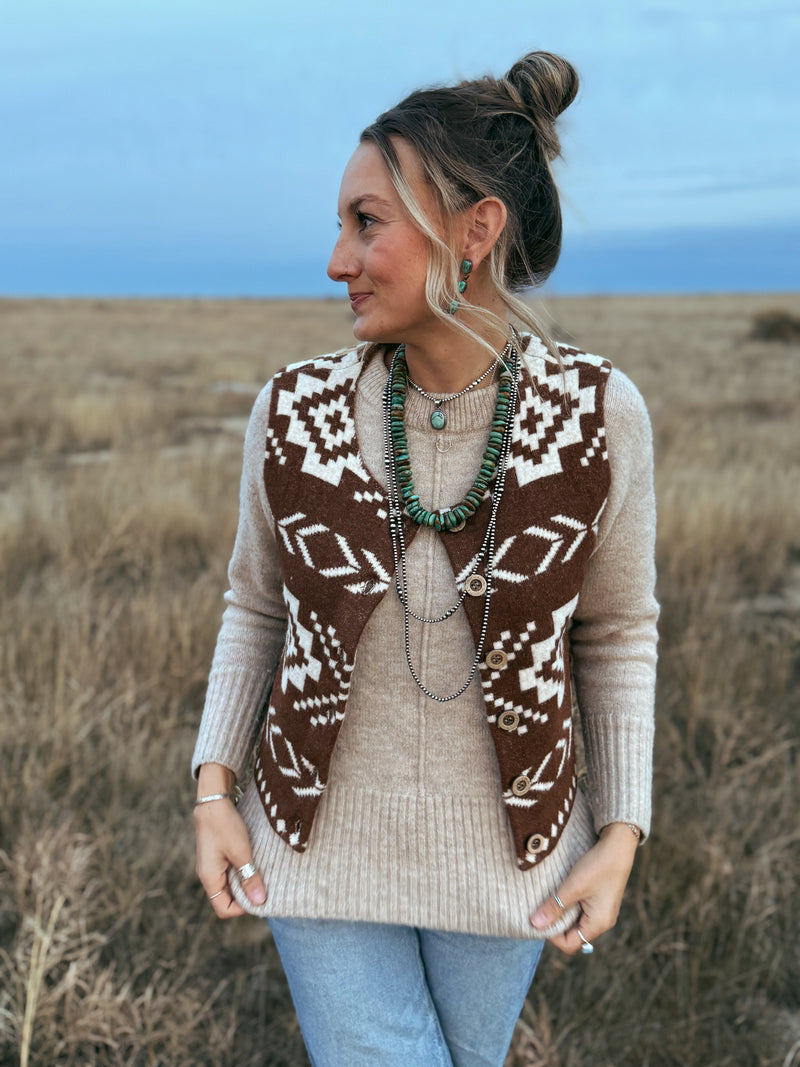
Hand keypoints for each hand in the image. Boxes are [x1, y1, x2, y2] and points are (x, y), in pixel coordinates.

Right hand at [194, 764, 266, 917]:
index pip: (223, 908)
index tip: (259, 896)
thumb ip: (249, 877)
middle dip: (246, 895)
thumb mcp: (241, 852)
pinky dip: (242, 870)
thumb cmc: (225, 825)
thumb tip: (259, 901)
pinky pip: (229, 871)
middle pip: (227, 898)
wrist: (213, 800)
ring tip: (260, 873)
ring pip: (230, 884)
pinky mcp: (217, 855)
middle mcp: (208, 875)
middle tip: (264, 885)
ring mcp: (212, 865)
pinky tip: (253, 861)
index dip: (242, 908)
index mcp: (210, 878)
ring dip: (245, 881)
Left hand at [530, 822, 638, 954]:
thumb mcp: (572, 887)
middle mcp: (602, 922)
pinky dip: (569, 903)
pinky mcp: (600, 900)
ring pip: (575, 921)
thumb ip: (554, 907)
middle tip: (543, 906)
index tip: (540, 917)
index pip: (570, 945)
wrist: (618, 845)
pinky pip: (581, 910)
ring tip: (552, 896)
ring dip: (562, 911)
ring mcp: (602, 911)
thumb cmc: (598, 866)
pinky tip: (562, 890)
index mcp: (598, 924)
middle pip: (572, 935)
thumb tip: (535, 924)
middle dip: (556, 923)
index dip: (552, 935)